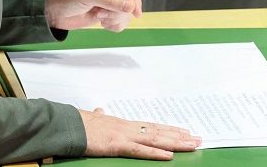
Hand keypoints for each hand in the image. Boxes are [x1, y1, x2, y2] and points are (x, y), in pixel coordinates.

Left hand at [46, 0, 141, 31]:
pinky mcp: (106, 12)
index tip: (135, 13)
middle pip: (130, 0)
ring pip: (126, 12)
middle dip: (119, 10)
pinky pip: (119, 20)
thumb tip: (132, 7)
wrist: (51, 10)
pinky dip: (113, 24)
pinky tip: (101, 23)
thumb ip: (111, 1)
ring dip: (115, 18)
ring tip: (100, 18)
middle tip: (103, 15)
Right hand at [80, 108, 200, 159]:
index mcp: (123, 124)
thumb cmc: (78, 122)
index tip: (184, 131)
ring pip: (155, 139)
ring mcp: (124, 135)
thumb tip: (99, 110)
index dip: (169, 129)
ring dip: (176, 143)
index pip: (152, 126)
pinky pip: (140, 150)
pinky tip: (169, 156)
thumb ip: (98, 116)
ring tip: (192, 144)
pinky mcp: (117, 145)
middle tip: (198, 138)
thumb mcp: (92, 118)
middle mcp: (128, 127)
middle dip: (180, 136)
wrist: (68, 124)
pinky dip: (155, 153)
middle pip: (159, 132)